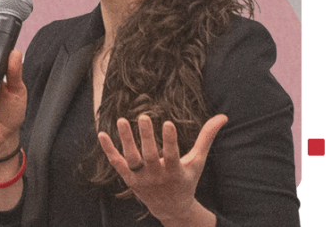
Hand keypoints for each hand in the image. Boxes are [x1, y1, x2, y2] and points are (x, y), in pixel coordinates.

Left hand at [98, 114, 227, 225]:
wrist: (171, 209)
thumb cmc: (186, 180)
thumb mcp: (198, 161)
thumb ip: (207, 137)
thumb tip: (222, 117)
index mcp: (175, 172)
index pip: (172, 155)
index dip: (170, 140)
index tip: (168, 123)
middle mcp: (156, 176)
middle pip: (149, 156)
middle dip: (146, 137)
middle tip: (143, 116)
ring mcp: (140, 178)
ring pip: (131, 158)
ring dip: (125, 140)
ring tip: (121, 119)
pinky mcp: (128, 178)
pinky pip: (117, 163)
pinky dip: (109, 149)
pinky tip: (102, 133)